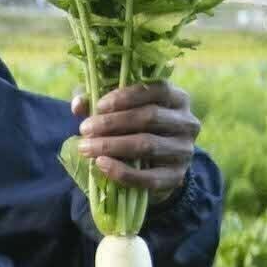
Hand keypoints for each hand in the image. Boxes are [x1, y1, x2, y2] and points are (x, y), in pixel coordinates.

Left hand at [71, 82, 198, 201]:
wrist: (155, 167)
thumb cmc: (134, 129)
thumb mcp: (121, 111)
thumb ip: (100, 103)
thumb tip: (78, 104)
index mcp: (178, 99)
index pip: (158, 89)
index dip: (127, 95)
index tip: (100, 105)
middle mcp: (187, 123)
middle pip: (150, 117)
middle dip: (112, 123)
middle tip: (84, 129)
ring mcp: (184, 151)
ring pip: (148, 145)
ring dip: (112, 146)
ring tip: (86, 147)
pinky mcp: (176, 176)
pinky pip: (149, 177)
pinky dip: (122, 171)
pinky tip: (101, 165)